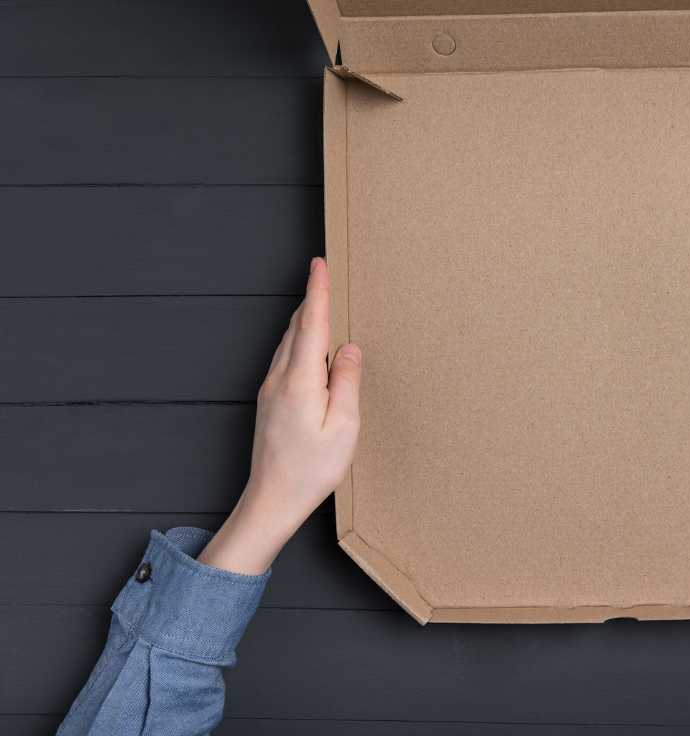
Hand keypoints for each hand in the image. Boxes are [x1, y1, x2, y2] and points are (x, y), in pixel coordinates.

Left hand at [199, 257, 362, 573]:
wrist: (272, 499)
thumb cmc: (312, 470)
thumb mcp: (344, 427)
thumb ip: (346, 382)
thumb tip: (348, 347)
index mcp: (301, 381)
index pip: (312, 325)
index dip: (317, 292)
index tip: (319, 263)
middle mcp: (280, 379)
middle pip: (296, 328)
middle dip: (311, 298)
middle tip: (321, 273)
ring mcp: (270, 389)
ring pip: (288, 342)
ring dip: (304, 319)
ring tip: (318, 302)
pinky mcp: (268, 401)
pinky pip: (283, 358)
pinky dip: (297, 340)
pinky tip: (306, 345)